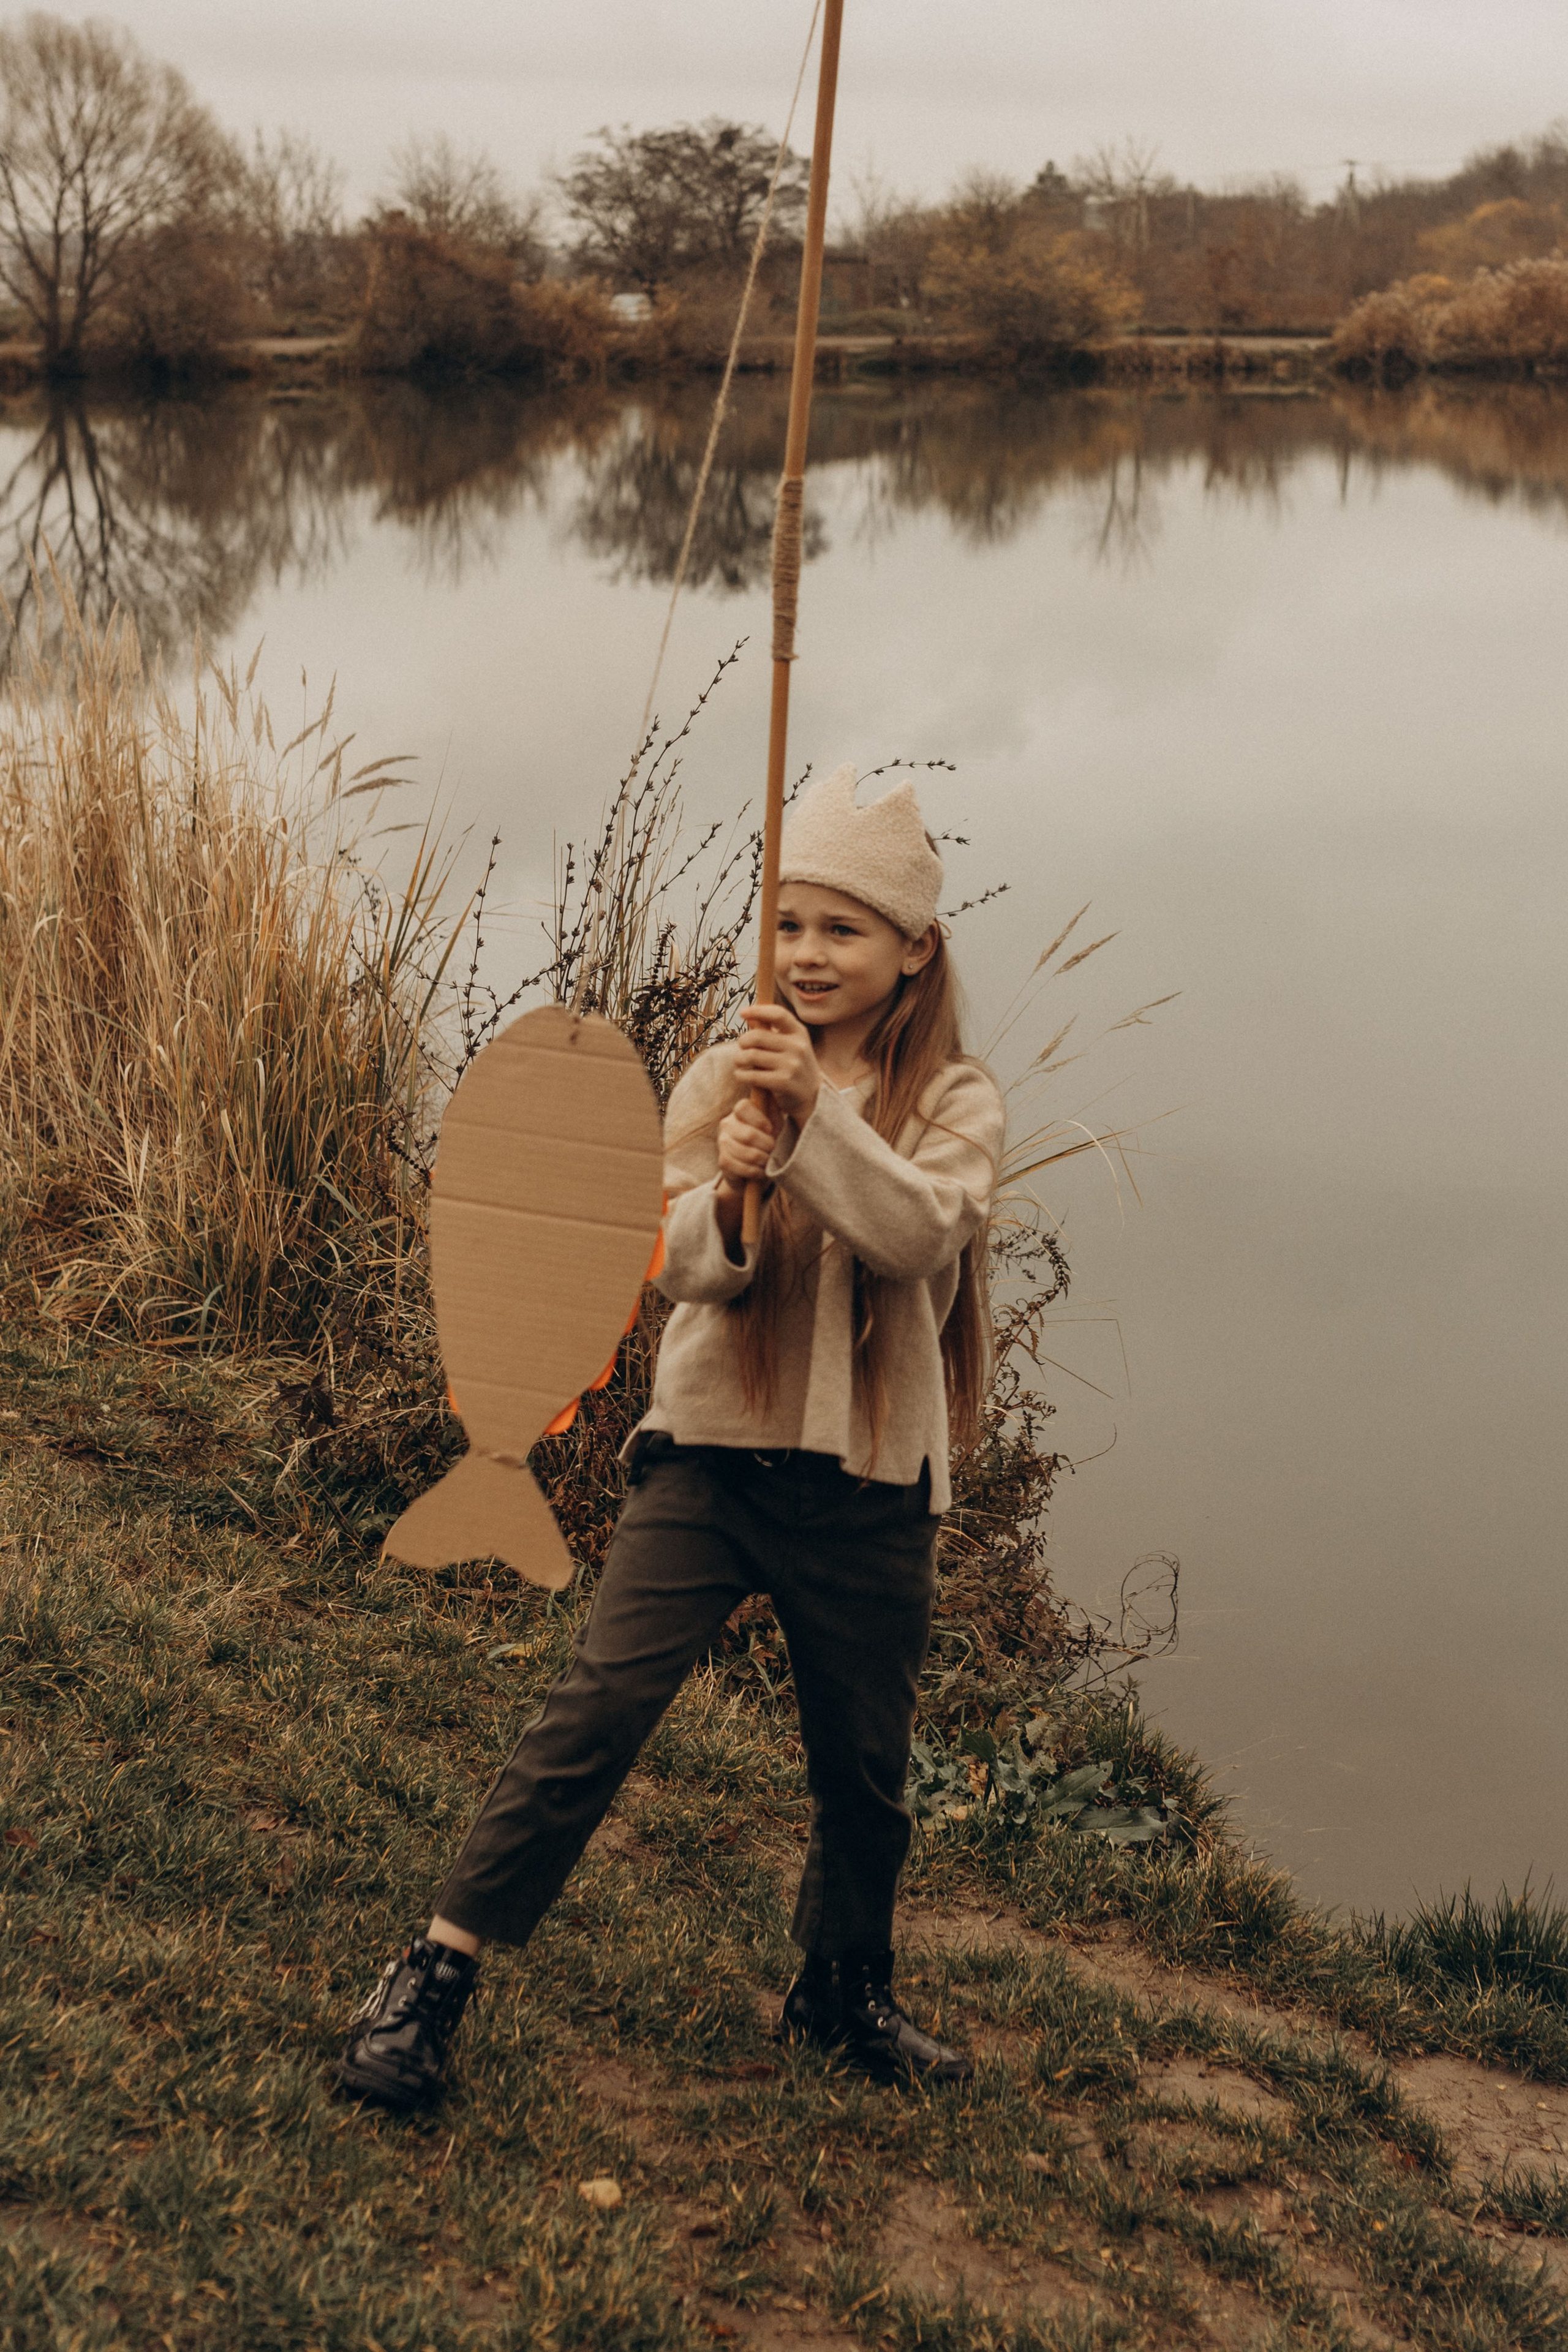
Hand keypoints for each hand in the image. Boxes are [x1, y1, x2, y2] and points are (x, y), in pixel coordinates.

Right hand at [716, 1095, 777, 1188]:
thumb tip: (770, 1088)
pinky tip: (760, 1171)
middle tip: (774, 1150)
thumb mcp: (776, 1123)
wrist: (763, 1168)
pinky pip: (736, 1166)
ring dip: (761, 1160)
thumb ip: (773, 1108)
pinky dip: (752, 1171)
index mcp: (741, 1111)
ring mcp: (723, 1142)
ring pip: (743, 1152)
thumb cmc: (772, 1140)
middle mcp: (727, 1124)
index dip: (759, 1120)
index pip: (742, 1107)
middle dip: (767, 1145)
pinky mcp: (722, 1161)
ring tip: (769, 1161)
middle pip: (748, 1134)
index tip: (771, 1130)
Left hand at [734, 1002, 820, 1121]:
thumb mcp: (790, 1046)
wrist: (811, 1097)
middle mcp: (798, 1046)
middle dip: (742, 1042)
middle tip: (740, 1048)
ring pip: (751, 1056)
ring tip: (739, 1063)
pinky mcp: (784, 1082)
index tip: (742, 1013)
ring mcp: (792, 1065)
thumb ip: (771, 1032)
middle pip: (757, 1036)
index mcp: (799, 1033)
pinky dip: (741, 1075)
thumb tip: (748, 1016)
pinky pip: (752, 1075)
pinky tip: (741, 1076)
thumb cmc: (793, 1067)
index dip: (758, 1011)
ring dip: (738, 1060)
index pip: (778, 1014)